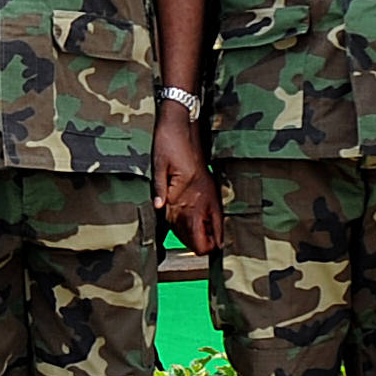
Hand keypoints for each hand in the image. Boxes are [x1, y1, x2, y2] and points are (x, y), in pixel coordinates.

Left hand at [153, 111, 220, 253]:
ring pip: (214, 224)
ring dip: (207, 234)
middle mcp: (203, 195)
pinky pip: (217, 212)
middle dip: (201, 243)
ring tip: (199, 244)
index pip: (195, 228)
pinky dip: (212, 223)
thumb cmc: (168, 143)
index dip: (194, 242)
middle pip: (207, 231)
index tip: (190, 250)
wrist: (182, 124)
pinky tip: (206, 227)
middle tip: (195, 251)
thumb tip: (158, 208)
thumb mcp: (158, 164)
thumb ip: (159, 188)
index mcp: (188, 190)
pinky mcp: (212, 187)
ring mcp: (210, 191)